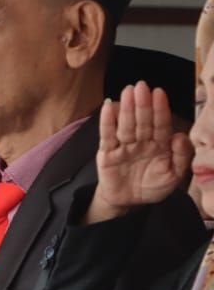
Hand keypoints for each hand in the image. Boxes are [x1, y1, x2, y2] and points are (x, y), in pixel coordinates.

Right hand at [87, 82, 193, 222]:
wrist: (129, 202)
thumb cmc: (152, 187)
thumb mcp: (173, 176)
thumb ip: (182, 156)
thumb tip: (180, 136)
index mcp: (159, 145)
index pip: (160, 124)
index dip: (160, 109)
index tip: (159, 93)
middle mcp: (141, 142)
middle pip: (142, 121)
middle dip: (142, 104)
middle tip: (141, 86)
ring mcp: (124, 147)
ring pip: (126, 125)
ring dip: (126, 108)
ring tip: (127, 91)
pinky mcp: (107, 154)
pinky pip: (107, 136)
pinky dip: (107, 122)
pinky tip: (108, 107)